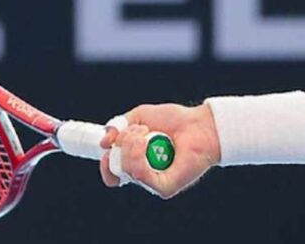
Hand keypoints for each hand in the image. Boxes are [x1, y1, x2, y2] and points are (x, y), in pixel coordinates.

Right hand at [99, 103, 220, 198]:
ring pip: (128, 172)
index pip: (111, 174)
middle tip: (137, 131)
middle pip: (116, 171)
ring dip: (131, 146)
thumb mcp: (140, 117)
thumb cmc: (175, 121)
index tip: (108, 145)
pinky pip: (143, 177)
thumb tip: (104, 143)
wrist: (200, 123)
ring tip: (146, 133)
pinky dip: (139, 157)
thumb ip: (118, 127)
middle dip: (121, 145)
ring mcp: (154, 182)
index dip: (104, 162)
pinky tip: (147, 142)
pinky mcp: (165, 186)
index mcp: (136, 162)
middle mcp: (144, 174)